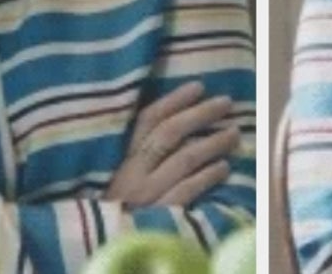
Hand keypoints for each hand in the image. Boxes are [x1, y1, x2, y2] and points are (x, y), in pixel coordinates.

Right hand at [106, 81, 239, 206]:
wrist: (97, 245)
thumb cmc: (111, 208)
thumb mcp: (114, 176)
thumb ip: (135, 153)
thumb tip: (172, 122)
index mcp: (118, 158)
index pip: (147, 119)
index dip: (174, 100)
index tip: (198, 86)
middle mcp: (131, 173)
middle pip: (170, 134)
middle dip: (200, 114)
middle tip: (226, 103)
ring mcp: (145, 195)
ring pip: (184, 159)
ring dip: (212, 143)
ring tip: (234, 133)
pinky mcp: (159, 217)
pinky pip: (187, 192)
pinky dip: (207, 176)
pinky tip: (225, 166)